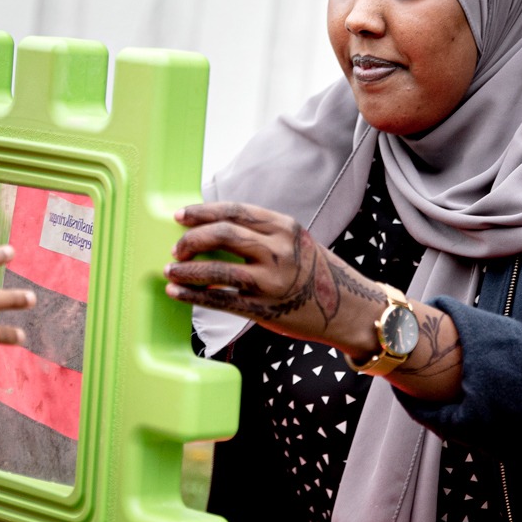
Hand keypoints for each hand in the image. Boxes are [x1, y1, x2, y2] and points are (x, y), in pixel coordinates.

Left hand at [167, 201, 466, 398]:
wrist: (351, 309)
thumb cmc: (318, 273)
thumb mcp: (297, 242)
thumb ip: (262, 234)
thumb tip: (213, 229)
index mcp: (285, 227)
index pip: (235, 211)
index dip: (202, 212)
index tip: (179, 215)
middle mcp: (279, 251)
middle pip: (223, 235)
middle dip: (192, 239)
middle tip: (175, 247)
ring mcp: (272, 281)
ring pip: (217, 270)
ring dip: (187, 269)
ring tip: (169, 270)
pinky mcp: (265, 309)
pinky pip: (221, 300)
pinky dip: (193, 295)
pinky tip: (177, 291)